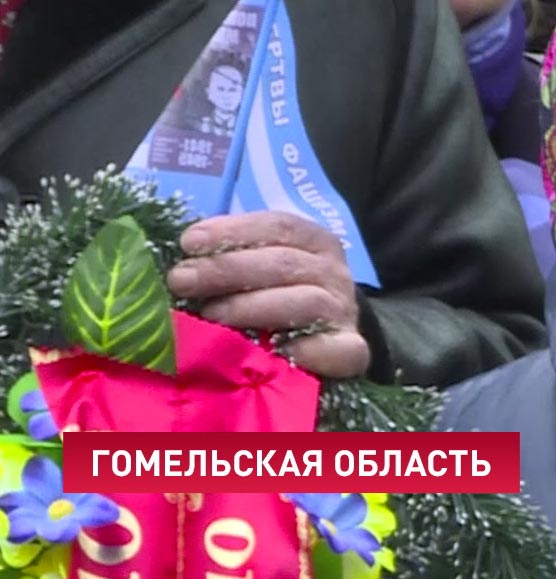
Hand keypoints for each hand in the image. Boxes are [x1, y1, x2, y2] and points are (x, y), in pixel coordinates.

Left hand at [166, 212, 369, 378]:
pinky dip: (310, 350)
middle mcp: (334, 272)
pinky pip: (339, 349)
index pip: (279, 226)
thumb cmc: (280, 296)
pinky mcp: (351, 350)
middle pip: (285, 262)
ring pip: (306, 301)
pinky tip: (278, 352)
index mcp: (314, 242)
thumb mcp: (262, 266)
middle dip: (227, 269)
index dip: (233, 231)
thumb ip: (231, 258)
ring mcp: (343, 311)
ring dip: (252, 307)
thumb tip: (182, 259)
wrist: (327, 338)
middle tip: (182, 280)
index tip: (189, 243)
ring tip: (210, 316)